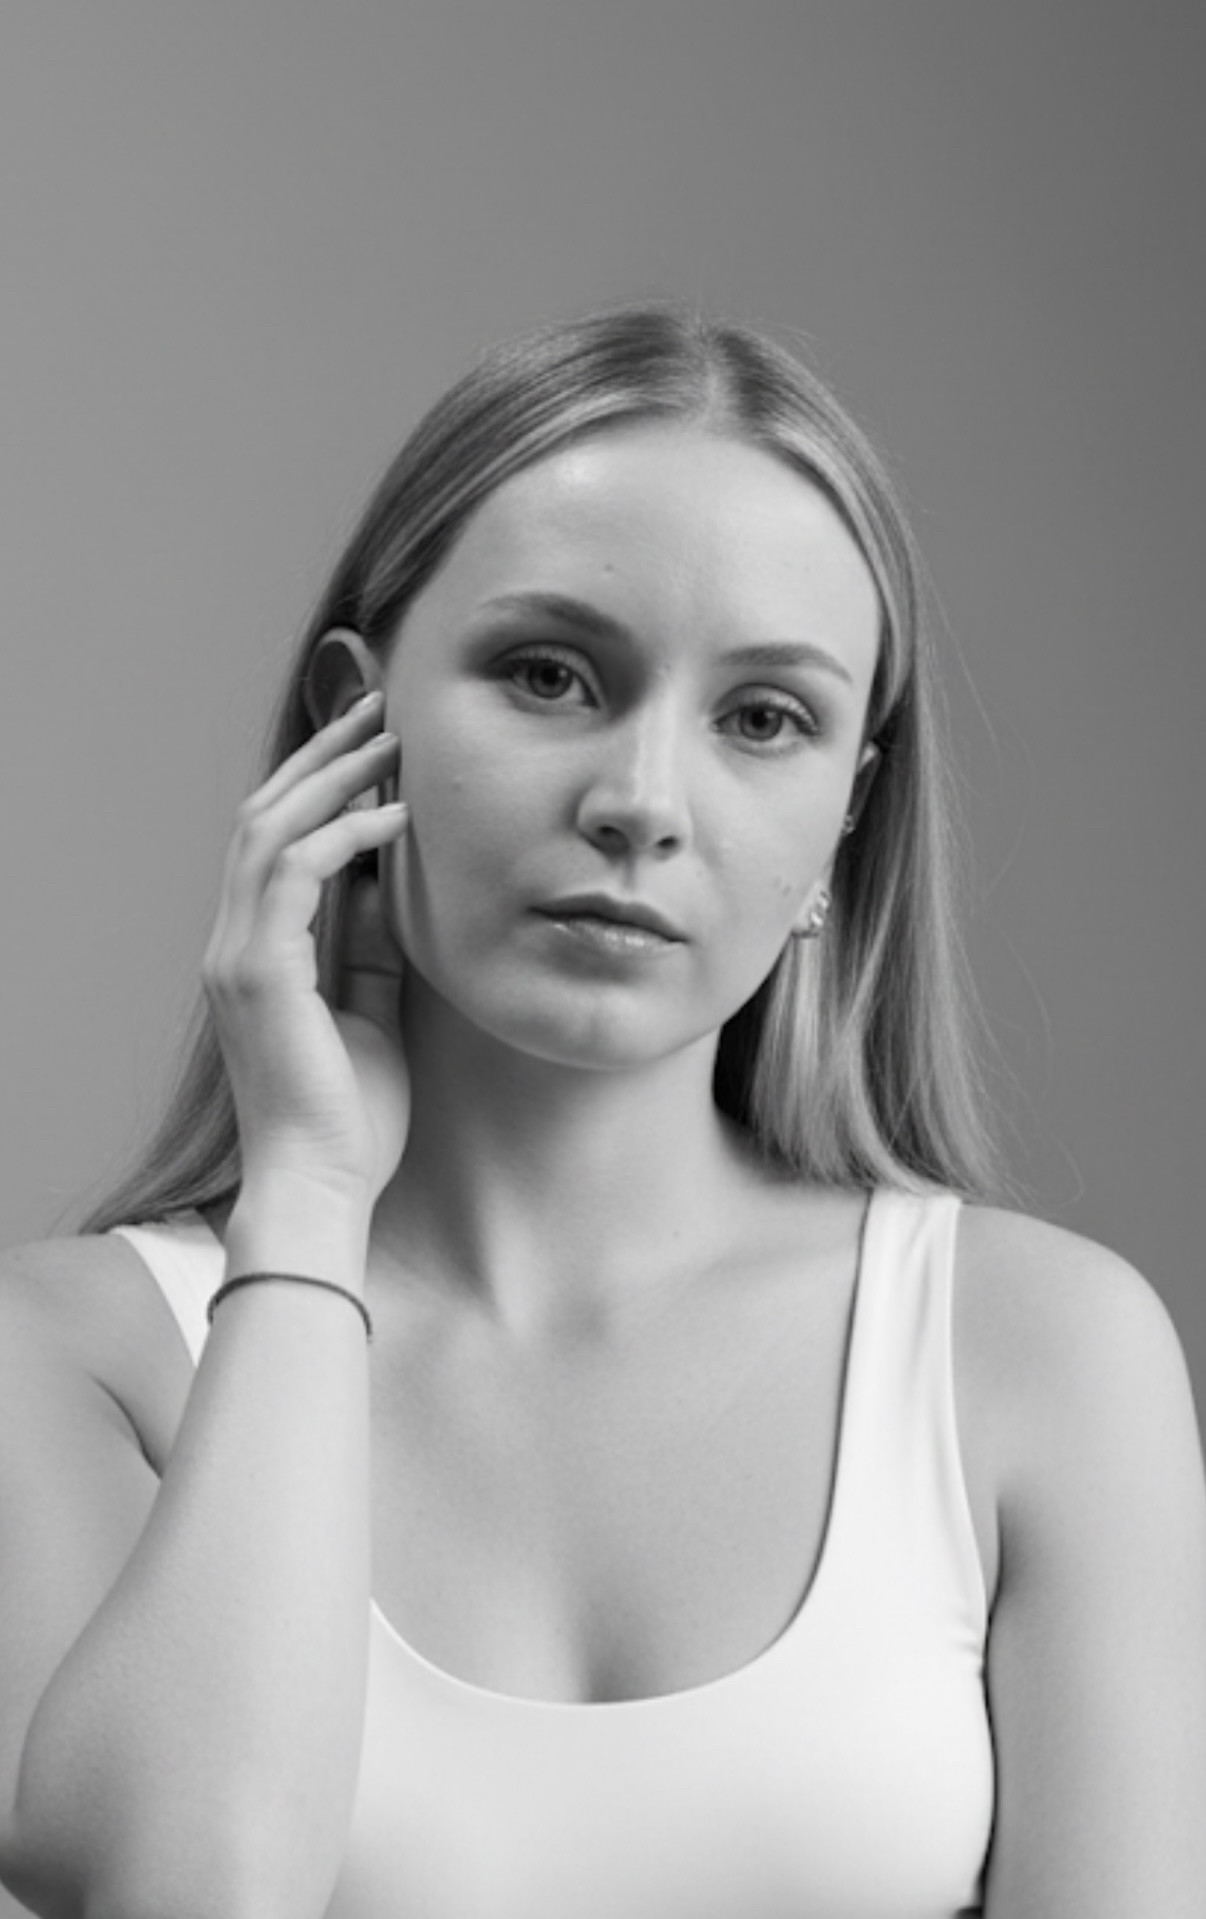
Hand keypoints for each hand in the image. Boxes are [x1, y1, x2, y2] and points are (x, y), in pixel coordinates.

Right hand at [202, 691, 409, 1207]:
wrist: (323, 1185)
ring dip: (332, 777)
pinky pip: (296, 872)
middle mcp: (233, 944)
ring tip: (391, 742)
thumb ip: (370, 949)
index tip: (377, 747)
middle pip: (264, 816)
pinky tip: (395, 818)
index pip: (275, 844)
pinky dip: (345, 835)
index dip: (320, 787)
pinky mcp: (259, 971)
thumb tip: (396, 887)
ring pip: (270, 829)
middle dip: (322, 757)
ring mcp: (237, 956)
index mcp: (255, 954)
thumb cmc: (351, 1116)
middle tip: (380, 711)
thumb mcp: (371, 1012)